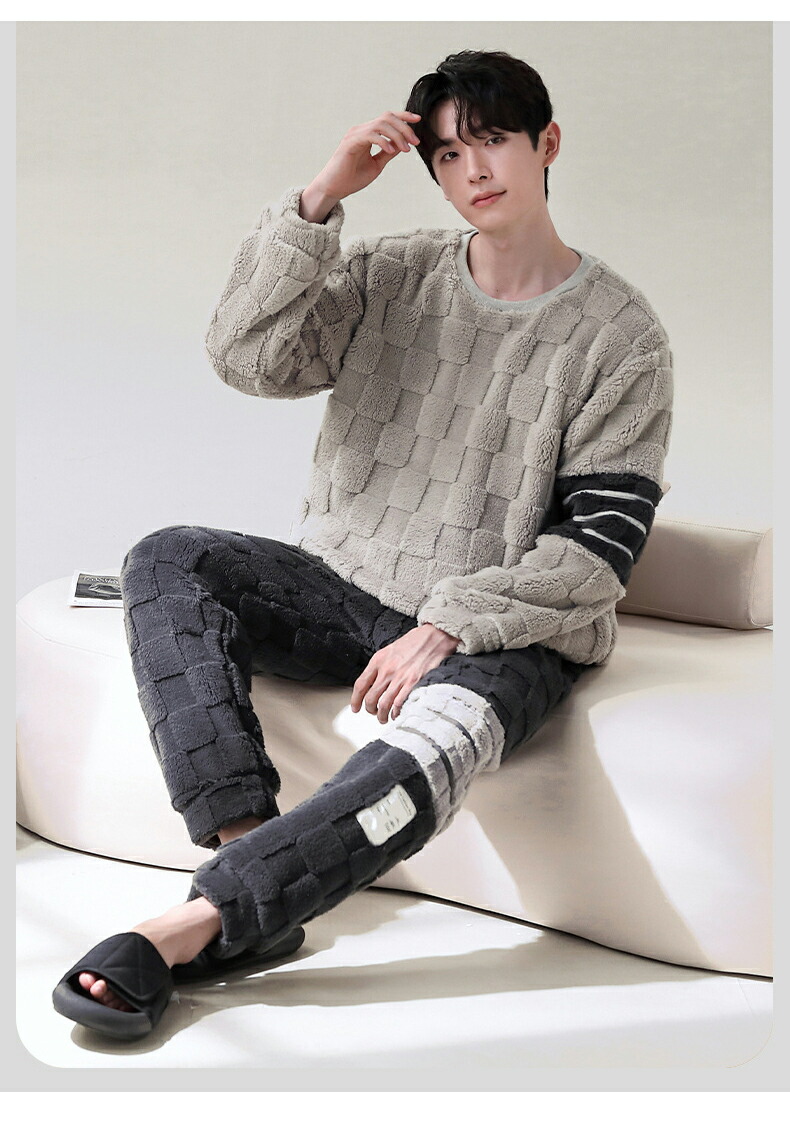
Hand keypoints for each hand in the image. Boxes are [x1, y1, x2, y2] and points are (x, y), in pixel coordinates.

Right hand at [299, 111, 420, 221]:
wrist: (334, 188)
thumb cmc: (352, 178)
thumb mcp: (377, 164)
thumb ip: (388, 153)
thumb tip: (403, 144)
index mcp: (368, 134)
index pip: (388, 118)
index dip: (404, 117)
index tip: (418, 120)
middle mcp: (361, 130)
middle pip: (387, 117)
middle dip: (405, 127)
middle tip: (415, 142)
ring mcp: (355, 135)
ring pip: (381, 124)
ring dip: (397, 135)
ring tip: (406, 149)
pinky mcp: (350, 142)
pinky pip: (371, 135)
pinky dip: (383, 141)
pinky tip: (391, 150)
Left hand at [350, 623, 459, 724]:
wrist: (433, 637)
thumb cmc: (413, 642)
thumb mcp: (390, 650)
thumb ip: (380, 666)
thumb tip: (372, 682)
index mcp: (379, 660)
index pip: (360, 685)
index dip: (355, 700)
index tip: (355, 707)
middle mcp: (387, 670)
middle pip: (370, 698)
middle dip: (369, 710)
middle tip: (373, 712)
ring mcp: (400, 678)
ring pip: (383, 704)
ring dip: (382, 715)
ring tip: (384, 718)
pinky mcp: (414, 684)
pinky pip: (399, 704)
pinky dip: (396, 712)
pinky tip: (397, 714)